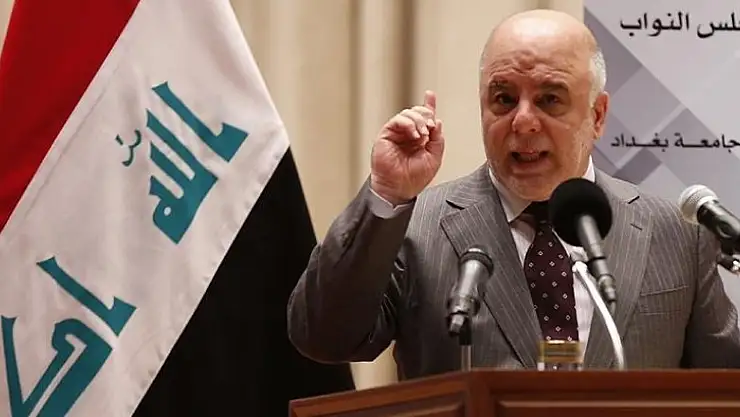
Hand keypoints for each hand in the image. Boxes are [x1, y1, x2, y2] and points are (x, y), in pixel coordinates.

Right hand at [370, 90, 443, 204]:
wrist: (399, 188)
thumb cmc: (414, 178)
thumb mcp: (434, 158)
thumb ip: (437, 140)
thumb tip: (437, 121)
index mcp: (419, 138)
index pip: (423, 118)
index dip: (428, 105)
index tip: (430, 95)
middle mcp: (407, 134)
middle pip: (417, 112)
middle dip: (426, 116)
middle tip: (430, 128)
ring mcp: (396, 134)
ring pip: (407, 113)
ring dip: (418, 120)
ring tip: (422, 135)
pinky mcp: (386, 135)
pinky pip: (397, 121)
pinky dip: (408, 124)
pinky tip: (414, 135)